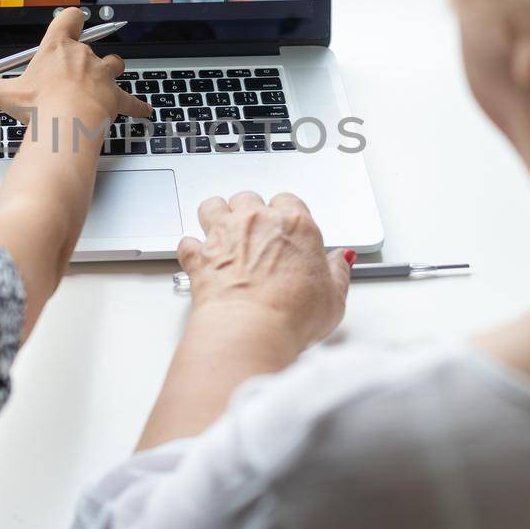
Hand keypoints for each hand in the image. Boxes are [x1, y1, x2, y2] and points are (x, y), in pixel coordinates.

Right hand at [0, 8, 151, 131]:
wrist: (67, 124)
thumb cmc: (38, 106)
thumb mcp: (5, 95)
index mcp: (57, 48)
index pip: (70, 18)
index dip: (72, 19)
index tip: (71, 24)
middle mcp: (83, 56)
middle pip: (92, 46)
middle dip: (86, 58)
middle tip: (75, 73)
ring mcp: (102, 75)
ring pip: (114, 64)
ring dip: (110, 73)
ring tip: (103, 85)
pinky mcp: (116, 97)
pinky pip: (131, 100)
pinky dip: (136, 106)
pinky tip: (143, 111)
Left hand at [177, 192, 350, 351]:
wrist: (250, 330)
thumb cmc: (291, 314)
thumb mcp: (334, 298)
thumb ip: (338, 272)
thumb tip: (341, 261)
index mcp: (294, 225)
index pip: (289, 201)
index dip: (286, 215)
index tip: (287, 230)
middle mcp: (256, 222)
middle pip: (249, 198)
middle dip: (251, 213)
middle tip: (257, 234)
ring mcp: (224, 235)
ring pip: (214, 206)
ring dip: (217, 216)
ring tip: (224, 233)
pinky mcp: (199, 256)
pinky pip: (188, 242)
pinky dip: (193, 249)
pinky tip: (200, 257)